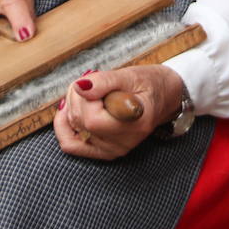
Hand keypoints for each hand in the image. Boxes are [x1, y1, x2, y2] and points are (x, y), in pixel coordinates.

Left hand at [54, 64, 186, 159]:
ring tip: (87, 92)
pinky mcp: (105, 152)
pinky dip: (64, 127)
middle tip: (90, 81)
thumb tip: (79, 87)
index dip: (84, 97)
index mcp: (136, 123)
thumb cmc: (151, 84)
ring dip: (72, 107)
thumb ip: (104, 81)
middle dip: (76, 97)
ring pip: (74, 131)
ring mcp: (114, 150)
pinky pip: (72, 145)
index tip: (93, 80)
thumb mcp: (131, 75)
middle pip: (81, 123)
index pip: (92, 119)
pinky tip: (67, 110)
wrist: (164, 97)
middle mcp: (124, 142)